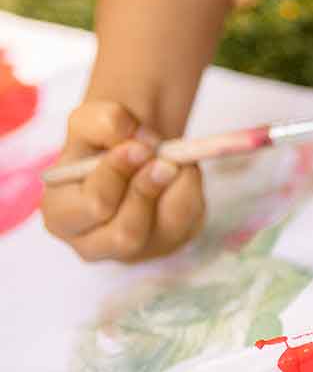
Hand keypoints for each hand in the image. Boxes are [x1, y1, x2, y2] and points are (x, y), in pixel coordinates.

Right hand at [41, 101, 203, 261]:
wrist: (133, 151)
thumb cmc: (102, 140)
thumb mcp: (92, 119)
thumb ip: (107, 123)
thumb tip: (142, 142)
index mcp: (61, 216)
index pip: (93, 207)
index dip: (118, 174)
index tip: (137, 146)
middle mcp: (94, 244)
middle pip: (126, 235)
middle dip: (148, 192)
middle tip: (165, 160)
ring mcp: (135, 252)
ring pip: (168, 231)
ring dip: (176, 190)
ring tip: (173, 159)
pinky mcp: (170, 245)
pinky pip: (191, 223)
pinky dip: (192, 192)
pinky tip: (180, 173)